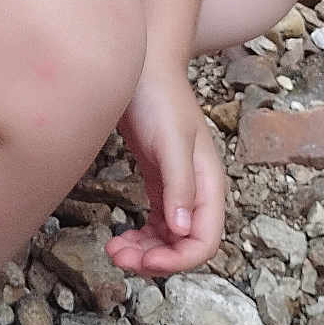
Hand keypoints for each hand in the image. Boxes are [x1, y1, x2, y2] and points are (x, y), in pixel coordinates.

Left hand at [105, 67, 225, 277]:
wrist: (141, 63)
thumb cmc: (158, 97)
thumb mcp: (170, 139)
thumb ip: (179, 183)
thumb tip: (180, 230)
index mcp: (209, 183)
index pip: (205, 240)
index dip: (178, 260)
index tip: (144, 262)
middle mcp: (198, 189)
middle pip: (186, 244)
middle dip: (156, 259)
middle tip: (118, 257)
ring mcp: (178, 184)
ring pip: (169, 236)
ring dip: (146, 251)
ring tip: (115, 249)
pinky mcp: (159, 178)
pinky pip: (157, 221)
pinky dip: (142, 235)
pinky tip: (121, 236)